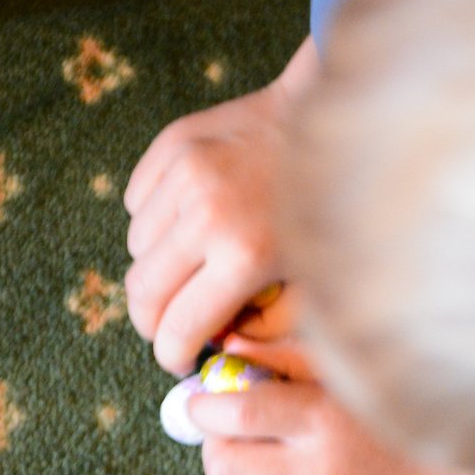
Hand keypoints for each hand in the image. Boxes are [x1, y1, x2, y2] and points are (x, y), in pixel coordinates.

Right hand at [123, 35, 320, 374]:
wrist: (337, 115)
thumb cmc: (334, 207)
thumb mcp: (315, 281)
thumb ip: (264, 324)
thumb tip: (218, 345)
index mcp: (245, 255)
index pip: (175, 328)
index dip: (171, 355)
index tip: (180, 358)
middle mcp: (206, 213)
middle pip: (142, 292)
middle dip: (152, 320)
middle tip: (171, 324)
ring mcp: (185, 172)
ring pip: (136, 248)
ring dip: (158, 265)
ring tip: (194, 261)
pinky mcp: (174, 142)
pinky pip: (137, 203)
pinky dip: (155, 219)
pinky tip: (190, 217)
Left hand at [190, 376, 474, 474]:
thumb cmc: (407, 408)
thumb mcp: (351, 368)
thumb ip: (286, 356)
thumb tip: (226, 353)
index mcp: (326, 418)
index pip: (233, 416)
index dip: (203, 405)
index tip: (204, 398)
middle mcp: (323, 473)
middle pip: (222, 469)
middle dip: (212, 445)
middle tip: (227, 429)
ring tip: (247, 459)